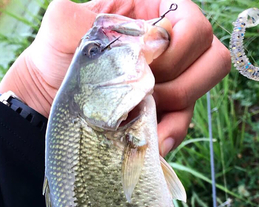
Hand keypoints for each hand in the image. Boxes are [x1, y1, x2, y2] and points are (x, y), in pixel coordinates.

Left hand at [0, 0, 230, 155]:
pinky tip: (147, 139)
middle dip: (178, 80)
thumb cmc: (55, 57)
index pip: (194, 23)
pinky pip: (182, 126)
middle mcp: (170, 49)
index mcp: (152, 15)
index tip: (142, 62)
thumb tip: (146, 38)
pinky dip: (166, 134)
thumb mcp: (62, 28)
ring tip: (138, 114)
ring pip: (200, 93)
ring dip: (173, 107)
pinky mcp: (163, 115)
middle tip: (143, 90)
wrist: (46, 102)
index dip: (176, 47)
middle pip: (212, 59)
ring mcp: (170, 83)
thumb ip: (92, 17)